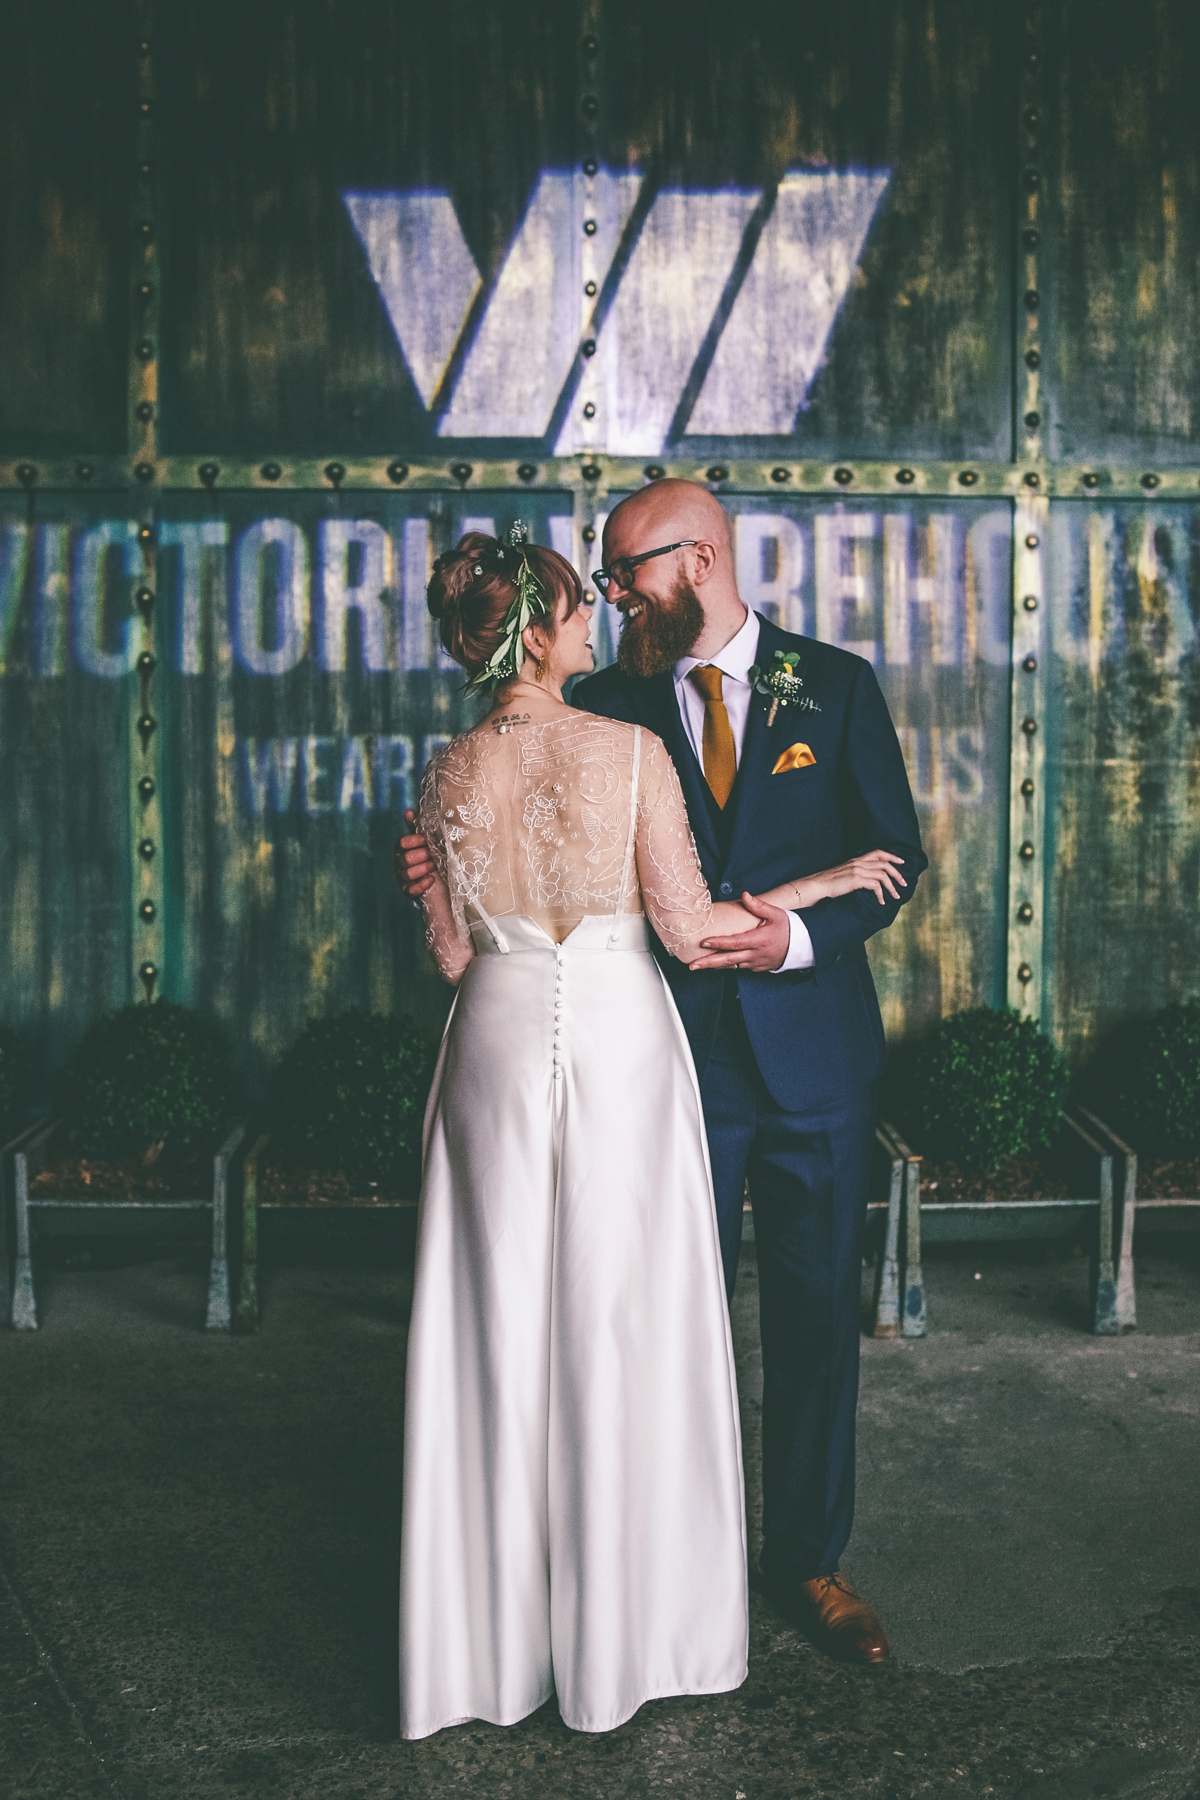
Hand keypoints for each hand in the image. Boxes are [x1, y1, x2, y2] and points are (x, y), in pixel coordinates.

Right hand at [393, 810, 437, 898]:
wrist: (437, 878)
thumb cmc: (429, 855)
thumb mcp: (424, 841)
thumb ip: (416, 827)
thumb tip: (408, 811)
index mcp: (401, 849)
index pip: (402, 843)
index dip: (415, 841)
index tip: (427, 839)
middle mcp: (399, 864)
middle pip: (405, 858)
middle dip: (422, 855)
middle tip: (435, 853)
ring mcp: (402, 878)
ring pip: (408, 873)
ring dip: (424, 868)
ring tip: (435, 865)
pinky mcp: (408, 891)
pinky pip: (411, 890)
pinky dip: (422, 884)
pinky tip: (431, 879)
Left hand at [689, 893, 791, 972]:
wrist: (802, 947)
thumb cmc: (788, 929)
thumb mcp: (776, 914)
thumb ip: (758, 905)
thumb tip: (745, 895)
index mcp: (758, 940)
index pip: (734, 942)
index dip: (718, 943)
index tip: (704, 942)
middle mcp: (755, 954)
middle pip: (728, 960)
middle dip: (708, 963)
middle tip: (692, 966)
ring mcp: (755, 963)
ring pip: (732, 966)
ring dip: (715, 966)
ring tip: (698, 965)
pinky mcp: (757, 968)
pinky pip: (739, 968)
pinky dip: (727, 966)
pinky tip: (716, 964)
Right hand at [791, 850, 905, 908]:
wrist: (817, 886)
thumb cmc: (828, 884)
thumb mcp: (844, 874)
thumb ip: (856, 874)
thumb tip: (868, 882)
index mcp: (856, 859)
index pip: (878, 852)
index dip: (892, 856)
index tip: (902, 862)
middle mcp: (858, 862)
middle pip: (885, 863)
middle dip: (897, 873)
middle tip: (904, 884)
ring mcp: (857, 870)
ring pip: (883, 874)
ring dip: (892, 886)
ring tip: (896, 896)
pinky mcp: (856, 880)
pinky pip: (875, 885)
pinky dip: (881, 894)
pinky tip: (881, 902)